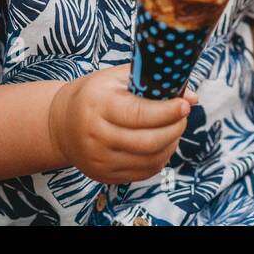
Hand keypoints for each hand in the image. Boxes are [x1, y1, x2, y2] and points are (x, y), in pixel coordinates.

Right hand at [47, 64, 196, 183]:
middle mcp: (95, 136)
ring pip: (148, 159)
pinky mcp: (104, 175)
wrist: (62, 123)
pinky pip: (142, 172)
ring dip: (171, 144)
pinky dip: (160, 158)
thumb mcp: (117, 78)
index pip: (139, 114)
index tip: (185, 105)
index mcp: (98, 106)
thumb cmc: (96, 95)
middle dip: (174, 129)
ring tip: (175, 128)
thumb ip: (153, 82)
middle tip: (183, 116)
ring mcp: (99, 159)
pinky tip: (163, 144)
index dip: (167, 111)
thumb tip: (191, 97)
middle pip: (147, 141)